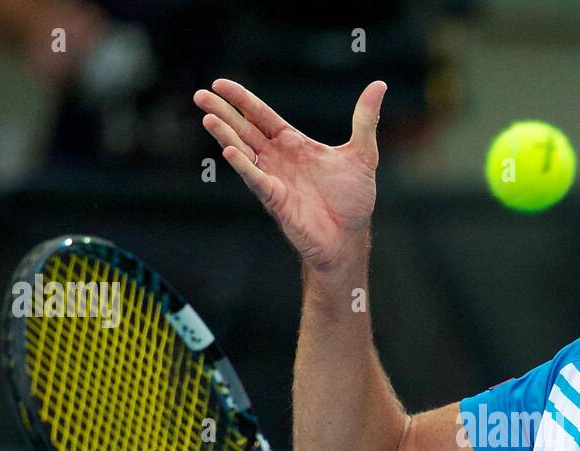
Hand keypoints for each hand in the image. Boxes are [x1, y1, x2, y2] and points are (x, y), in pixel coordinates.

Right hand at [193, 78, 385, 271]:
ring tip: (208, 118)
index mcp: (294, 144)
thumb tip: (379, 86)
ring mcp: (274, 179)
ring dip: (226, 135)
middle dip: (224, 112)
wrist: (350, 237)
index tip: (220, 84)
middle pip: (245, 130)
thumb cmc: (353, 199)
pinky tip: (230, 152)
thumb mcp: (363, 154)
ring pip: (244, 152)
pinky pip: (256, 180)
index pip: (262, 116)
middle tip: (200, 95)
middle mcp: (278, 159)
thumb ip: (365, 120)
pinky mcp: (276, 200)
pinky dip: (244, 166)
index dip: (243, 100)